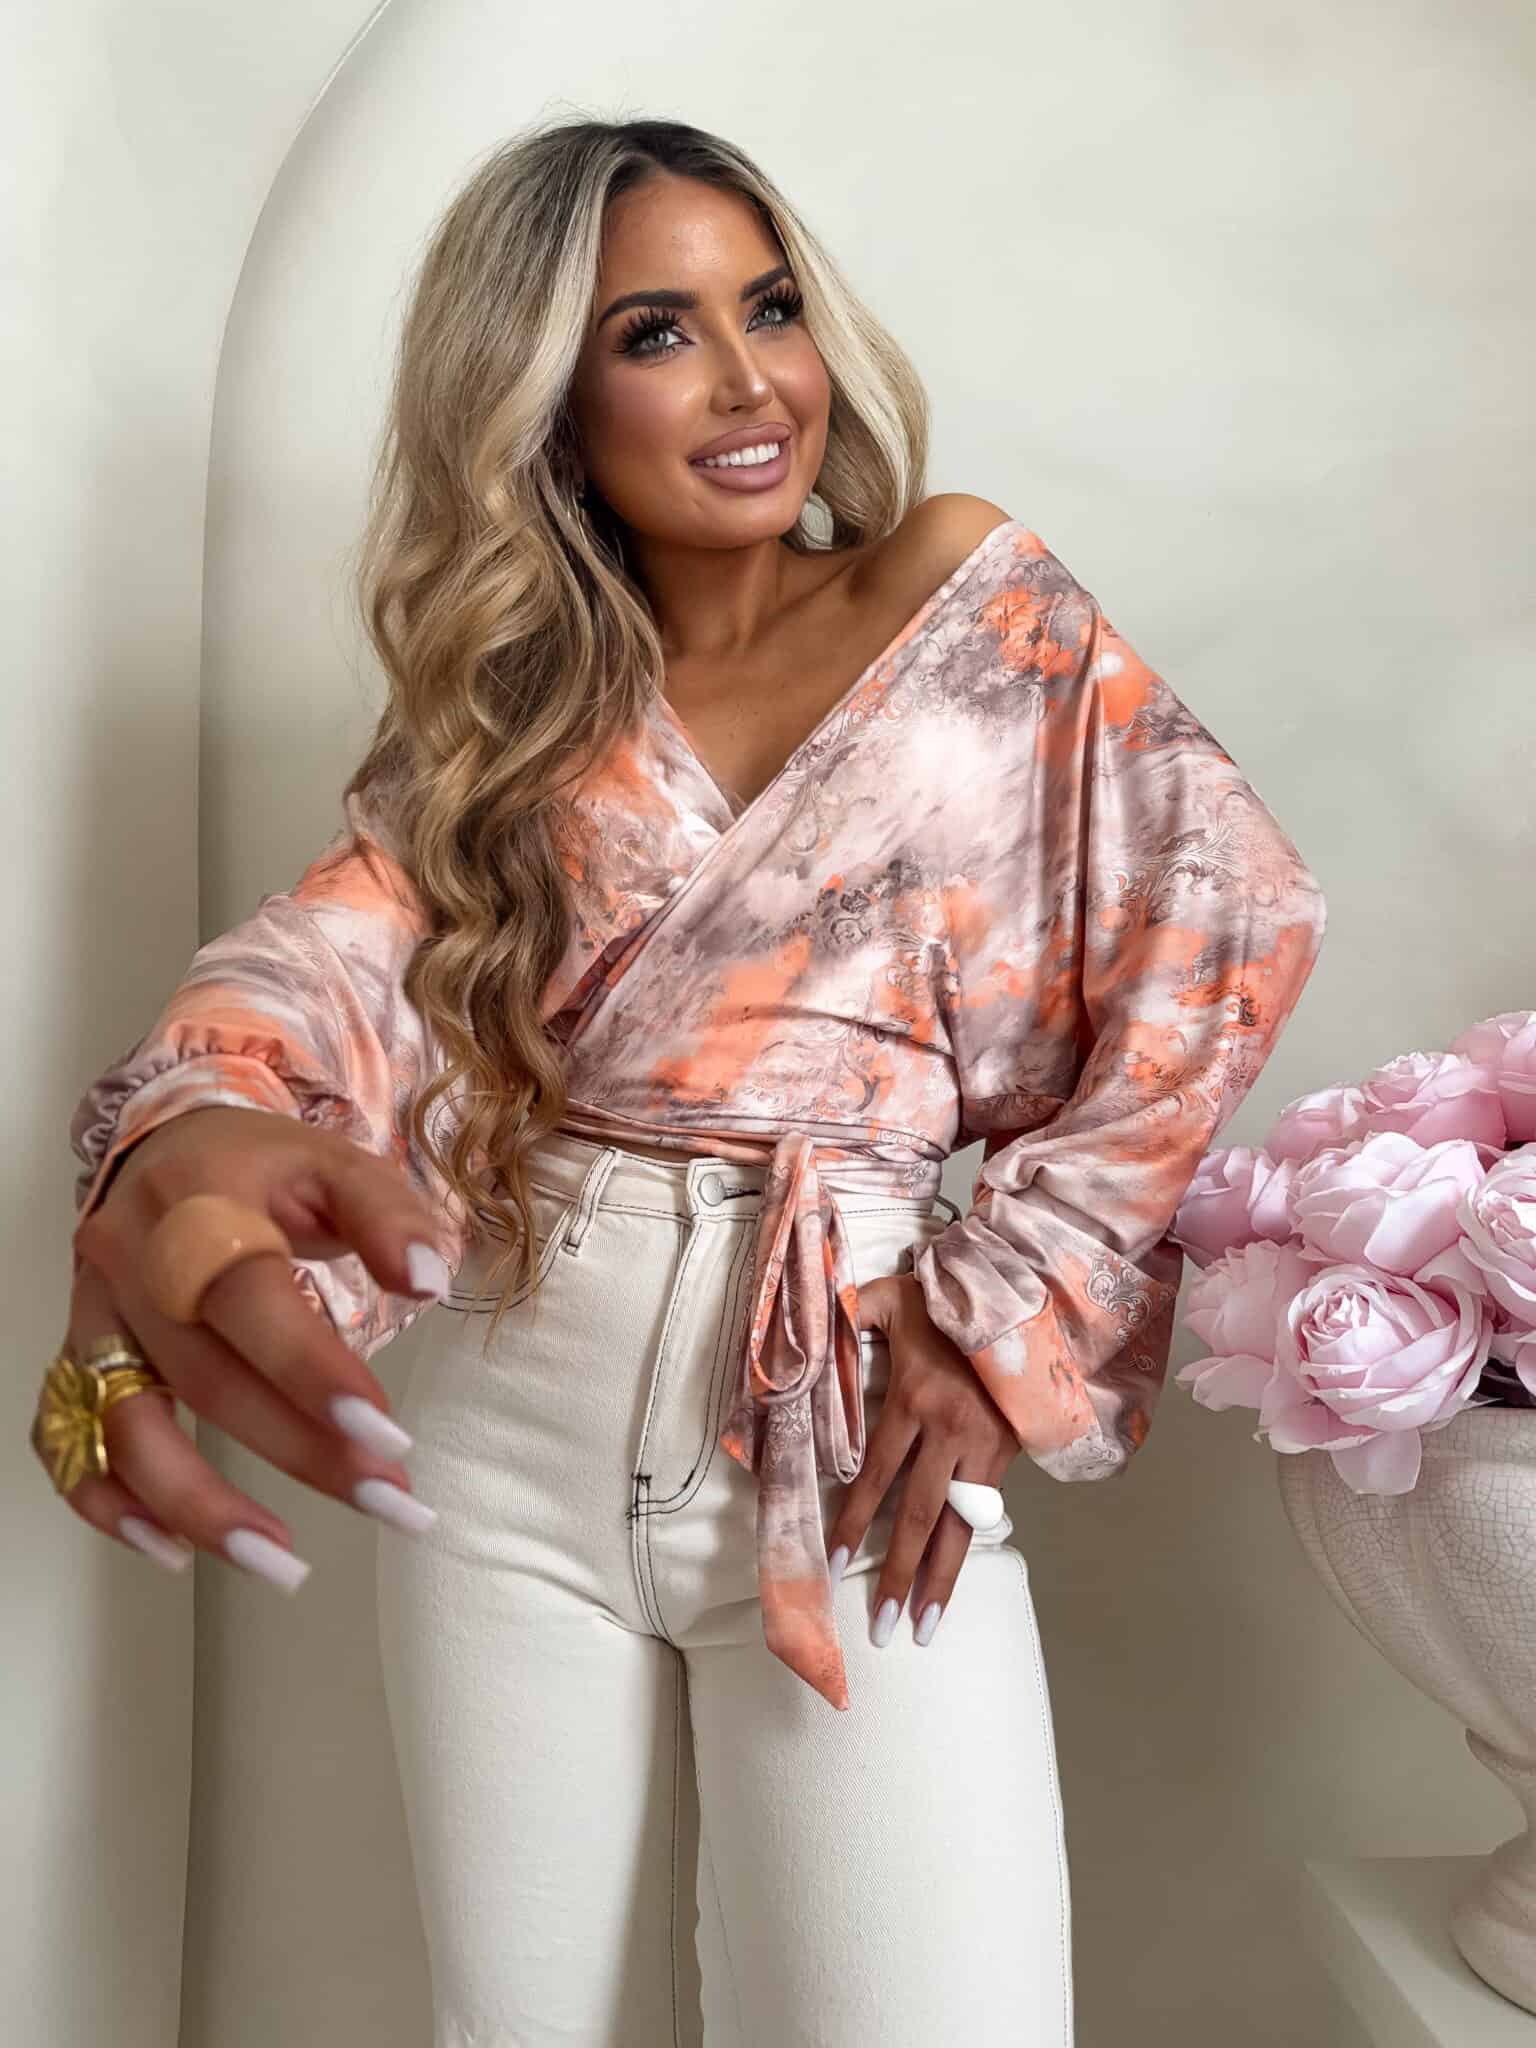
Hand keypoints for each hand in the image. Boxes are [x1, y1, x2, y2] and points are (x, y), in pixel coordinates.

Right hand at [40, 1106, 452, 1587]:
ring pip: (127, 1429)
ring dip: (202, 1509)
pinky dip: (110, 1505)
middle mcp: (132, 1263)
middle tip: (388, 1500)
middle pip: (206, 1378)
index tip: (387, 1437)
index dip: (312, 1372)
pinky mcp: (76, 1357)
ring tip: (285, 1567)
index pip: (250, 1298)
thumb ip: (388, 1215)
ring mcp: (94, 1316)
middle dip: (300, 1454)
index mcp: (200, 1203)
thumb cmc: (265, 1169)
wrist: (166, 1151)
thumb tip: (428, 1280)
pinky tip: (174, 1552)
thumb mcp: (335, 1163)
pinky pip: (68, 1444)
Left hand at [824, 1270, 1017, 1646]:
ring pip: (957, 1527)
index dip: (852, 1522)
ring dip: (938, 1581)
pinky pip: (981, 1515)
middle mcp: (949, 1434)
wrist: (1025, 1301)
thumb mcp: (892, 1297)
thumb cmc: (949, 1302)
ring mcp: (982, 1449)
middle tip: (879, 1626)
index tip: (830, 1564)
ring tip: (921, 1629)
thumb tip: (815, 1322)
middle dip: (896, 1572)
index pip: (876, 1475)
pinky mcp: (1007, 1456)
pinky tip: (949, 1586)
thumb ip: (852, 1312)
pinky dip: (965, 1552)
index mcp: (914, 1402)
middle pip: (917, 1516)